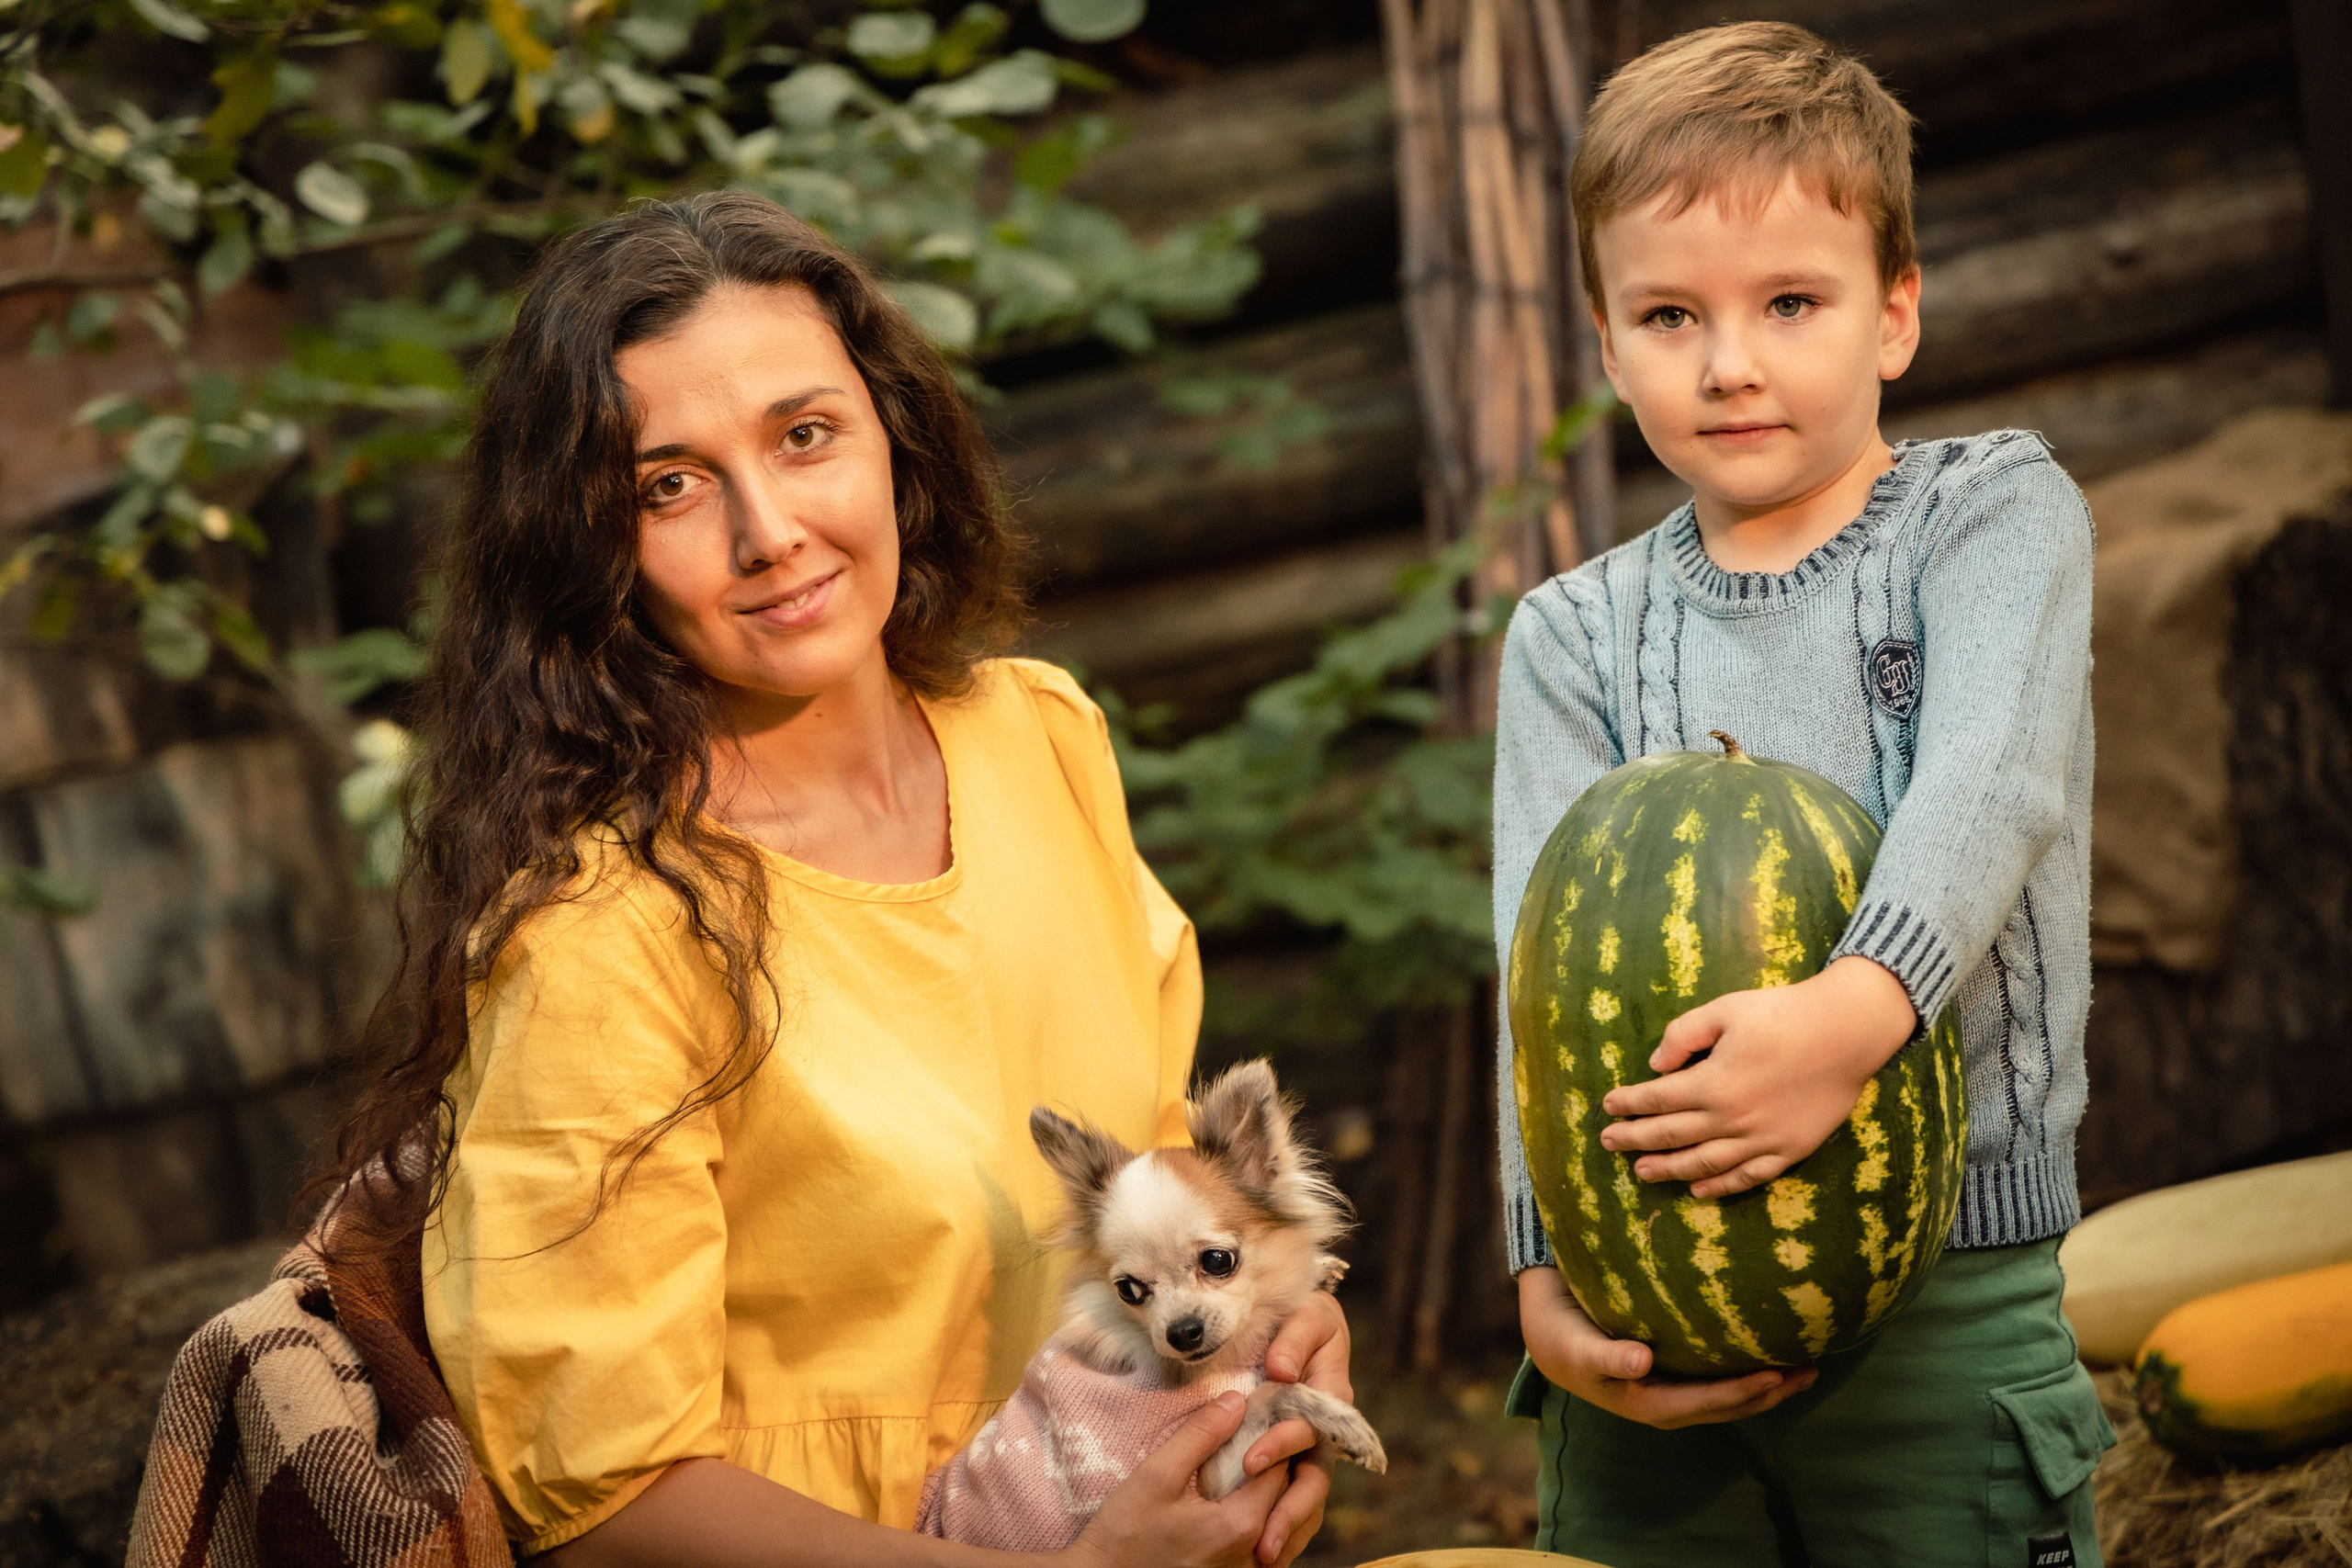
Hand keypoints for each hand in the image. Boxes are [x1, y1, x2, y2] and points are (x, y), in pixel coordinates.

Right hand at [1060, 1392, 1288, 1567]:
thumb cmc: (1124, 1535)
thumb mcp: (1156, 1476)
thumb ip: (1200, 1435)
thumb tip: (1238, 1400)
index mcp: (1241, 1524)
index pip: (1280, 1466)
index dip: (1272, 1434)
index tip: (1254, 1413)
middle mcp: (1255, 1555)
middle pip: (1288, 1496)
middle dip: (1278, 1462)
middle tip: (1252, 1435)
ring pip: (1284, 1525)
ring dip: (1275, 1494)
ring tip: (1248, 1467)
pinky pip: (1272, 1549)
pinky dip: (1268, 1522)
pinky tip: (1241, 1502)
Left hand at [1244, 1291, 1351, 1564]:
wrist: (1302, 1320)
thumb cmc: (1305, 1315)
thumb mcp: (1308, 1315)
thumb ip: (1295, 1339)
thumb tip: (1279, 1372)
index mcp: (1330, 1398)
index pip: (1308, 1431)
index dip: (1282, 1446)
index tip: (1253, 1460)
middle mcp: (1324, 1431)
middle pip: (1313, 1480)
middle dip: (1290, 1513)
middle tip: (1263, 1544)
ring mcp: (1310, 1448)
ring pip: (1306, 1497)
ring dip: (1288, 1529)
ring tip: (1264, 1559)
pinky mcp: (1292, 1458)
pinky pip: (1291, 1496)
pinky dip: (1283, 1524)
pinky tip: (1258, 1551)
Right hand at [1518, 1264, 1814, 1428]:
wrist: (1549, 1335)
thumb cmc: (1563, 1338)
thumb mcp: (1578, 1348)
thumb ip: (1609, 1356)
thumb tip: (1643, 1362)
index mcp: (1648, 1404)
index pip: (1707, 1402)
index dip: (1742, 1392)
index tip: (1776, 1375)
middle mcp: (1667, 1404)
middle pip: (1729, 1405)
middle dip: (1771, 1393)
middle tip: (1810, 1370)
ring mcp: (1673, 1391)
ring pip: (1730, 1395)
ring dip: (1769, 1386)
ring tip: (1807, 1367)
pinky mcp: (1675, 1372)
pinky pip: (1720, 1377)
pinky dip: (1748, 1368)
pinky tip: (1768, 1350)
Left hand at [1598, 955, 1914, 1198]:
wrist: (1847, 1033)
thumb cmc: (1783, 1014)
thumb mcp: (1725, 1010)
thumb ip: (1683, 1035)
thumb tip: (1655, 1065)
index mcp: (1711, 1083)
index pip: (1656, 1100)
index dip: (1628, 1104)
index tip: (1608, 1107)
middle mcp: (1731, 1119)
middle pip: (1671, 1136)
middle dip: (1635, 1139)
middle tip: (1609, 1142)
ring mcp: (1761, 1139)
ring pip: (1703, 1164)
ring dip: (1668, 1169)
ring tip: (1642, 1171)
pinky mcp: (1789, 1150)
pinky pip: (1747, 1177)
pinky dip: (1719, 1186)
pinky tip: (1698, 1190)